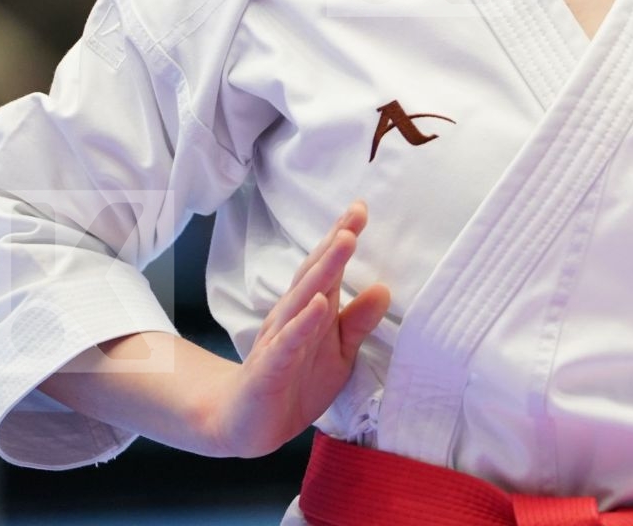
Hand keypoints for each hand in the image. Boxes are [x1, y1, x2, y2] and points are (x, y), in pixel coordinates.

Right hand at [201, 200, 391, 458]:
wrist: (247, 425)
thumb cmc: (297, 379)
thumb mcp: (338, 351)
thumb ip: (358, 321)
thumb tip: (385, 288)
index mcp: (310, 309)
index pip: (327, 268)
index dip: (342, 237)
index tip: (361, 207)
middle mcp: (292, 316)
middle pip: (314, 274)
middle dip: (336, 243)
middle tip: (356, 214)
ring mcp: (278, 341)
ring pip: (302, 300)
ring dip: (323, 270)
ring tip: (345, 242)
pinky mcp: (269, 370)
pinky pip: (287, 344)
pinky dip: (303, 324)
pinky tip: (319, 306)